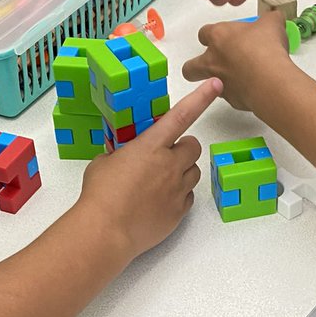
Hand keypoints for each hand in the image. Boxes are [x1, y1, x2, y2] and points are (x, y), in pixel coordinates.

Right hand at [79, 79, 222, 257]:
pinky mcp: (179, 212)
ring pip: (194, 172)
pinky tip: (159, 201)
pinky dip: (179, 195)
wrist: (106, 231)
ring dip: (182, 172)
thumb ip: (121, 155)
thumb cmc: (100, 196)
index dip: (200, 98)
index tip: (215, 85)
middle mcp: (169, 165)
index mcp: (150, 146)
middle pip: (194, 147)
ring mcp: (177, 189)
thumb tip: (123, 158)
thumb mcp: (105, 163)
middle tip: (165, 157)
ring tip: (160, 182)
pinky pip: (188, 197)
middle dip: (183, 149)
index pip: (181, 116)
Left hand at [182, 14, 289, 112]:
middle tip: (210, 64)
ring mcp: (219, 82)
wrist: (270, 80)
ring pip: (205, 85)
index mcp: (218, 36)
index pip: (204, 33)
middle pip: (190, 67)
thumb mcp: (272, 23)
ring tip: (233, 79)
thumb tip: (273, 19)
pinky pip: (229, 96)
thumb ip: (269, 19)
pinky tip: (250, 89)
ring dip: (215, 82)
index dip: (211, 35)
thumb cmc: (266, 49)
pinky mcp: (230, 100)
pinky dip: (237, 93)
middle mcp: (213, 60)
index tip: (222, 36)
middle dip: (195, 66)